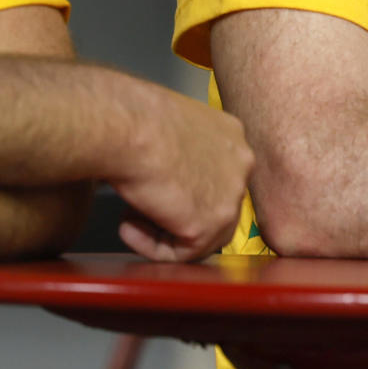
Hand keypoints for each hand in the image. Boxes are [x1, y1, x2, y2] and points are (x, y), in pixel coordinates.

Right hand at [109, 80, 252, 260]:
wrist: (126, 126)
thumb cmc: (134, 116)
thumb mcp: (170, 126)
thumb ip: (180, 152)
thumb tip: (166, 175)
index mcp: (231, 135)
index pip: (218, 177)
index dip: (184, 191)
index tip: (154, 189)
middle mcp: (241, 164)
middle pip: (215, 207)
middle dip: (176, 215)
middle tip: (139, 210)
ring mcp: (231, 195)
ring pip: (202, 234)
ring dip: (162, 233)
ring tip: (129, 221)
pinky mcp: (210, 224)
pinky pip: (181, 252)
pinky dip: (151, 247)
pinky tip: (128, 228)